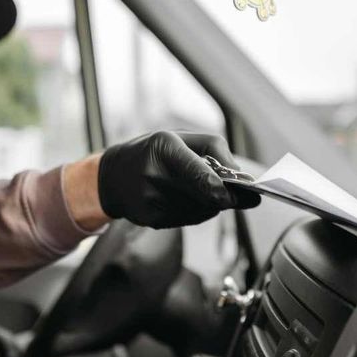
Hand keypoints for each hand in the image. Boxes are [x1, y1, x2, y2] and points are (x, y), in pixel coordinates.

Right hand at [97, 131, 260, 228]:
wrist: (112, 177)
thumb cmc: (152, 152)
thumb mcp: (180, 136)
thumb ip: (214, 148)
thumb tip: (239, 174)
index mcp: (163, 149)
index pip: (198, 174)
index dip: (223, 188)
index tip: (244, 194)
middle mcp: (155, 176)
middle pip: (205, 197)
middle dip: (227, 196)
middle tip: (243, 194)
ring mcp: (152, 202)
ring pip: (202, 210)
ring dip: (211, 203)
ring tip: (199, 188)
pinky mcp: (153, 221)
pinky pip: (190, 219)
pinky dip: (197, 210)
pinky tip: (184, 198)